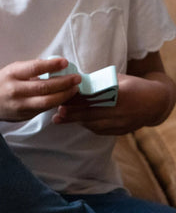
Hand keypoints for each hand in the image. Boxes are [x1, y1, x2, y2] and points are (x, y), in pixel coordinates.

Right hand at [0, 57, 80, 121]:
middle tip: (76, 79)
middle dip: (64, 83)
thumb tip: (54, 67)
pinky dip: (55, 103)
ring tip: (74, 89)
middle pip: (44, 88)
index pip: (35, 68)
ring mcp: (20, 106)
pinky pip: (42, 110)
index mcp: (12, 75)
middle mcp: (15, 91)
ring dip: (63, 96)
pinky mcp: (23, 116)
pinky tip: (63, 98)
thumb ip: (30, 69)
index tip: (65, 63)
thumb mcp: (11, 70)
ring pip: (46, 103)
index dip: (52, 65)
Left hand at [52, 73, 172, 134]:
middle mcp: (121, 111)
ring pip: (93, 124)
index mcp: (122, 94)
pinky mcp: (118, 132)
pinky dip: (86, 125)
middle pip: (92, 114)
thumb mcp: (120, 80)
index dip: (79, 100)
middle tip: (58, 113)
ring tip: (60, 118)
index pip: (96, 98)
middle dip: (73, 114)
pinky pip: (98, 130)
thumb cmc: (134, 87)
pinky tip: (75, 121)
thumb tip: (77, 82)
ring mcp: (120, 124)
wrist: (155, 104)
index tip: (64, 99)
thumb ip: (101, 82)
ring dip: (76, 121)